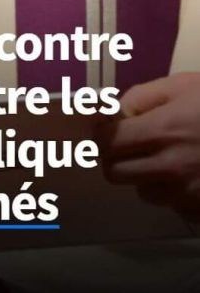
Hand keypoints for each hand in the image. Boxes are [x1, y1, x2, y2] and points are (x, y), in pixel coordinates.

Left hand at [100, 71, 199, 219]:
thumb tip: (117, 112)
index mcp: (162, 131)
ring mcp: (189, 194)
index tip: (107, 129)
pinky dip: (175, 194)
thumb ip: (143, 96)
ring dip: (147, 178)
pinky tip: (191, 175)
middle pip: (115, 174)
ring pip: (144, 193)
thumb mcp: (184, 85)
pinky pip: (174, 207)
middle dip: (116, 159)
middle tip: (127, 147)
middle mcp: (171, 167)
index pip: (107, 143)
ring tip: (167, 159)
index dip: (101, 135)